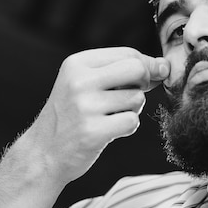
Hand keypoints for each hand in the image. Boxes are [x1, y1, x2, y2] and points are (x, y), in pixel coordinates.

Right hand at [24, 47, 169, 184]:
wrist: (44, 153)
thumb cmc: (72, 116)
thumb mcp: (85, 84)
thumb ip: (121, 72)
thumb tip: (164, 66)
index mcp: (77, 64)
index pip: (128, 54)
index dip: (147, 66)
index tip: (149, 78)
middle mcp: (79, 81)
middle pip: (137, 69)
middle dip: (144, 83)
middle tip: (132, 96)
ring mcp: (85, 107)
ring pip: (137, 99)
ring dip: (132, 109)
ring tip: (111, 116)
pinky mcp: (93, 131)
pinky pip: (132, 121)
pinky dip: (127, 127)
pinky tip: (110, 131)